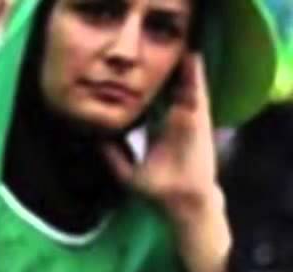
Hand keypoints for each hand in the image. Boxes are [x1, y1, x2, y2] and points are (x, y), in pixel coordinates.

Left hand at [102, 54, 218, 226]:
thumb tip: (95, 141)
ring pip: (184, 88)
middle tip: (154, 51)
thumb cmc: (158, 191)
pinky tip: (193, 59)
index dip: (142, 90)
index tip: (131, 74)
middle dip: (164, 74)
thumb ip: (112, 157)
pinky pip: (198, 95)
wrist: (182, 202)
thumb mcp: (126, 172)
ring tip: (180, 46)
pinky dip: (195, 77)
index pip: (149, 106)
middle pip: (168, 92)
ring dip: (182, 69)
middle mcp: (173, 123)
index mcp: (157, 133)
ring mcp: (187, 121)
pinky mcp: (199, 121)